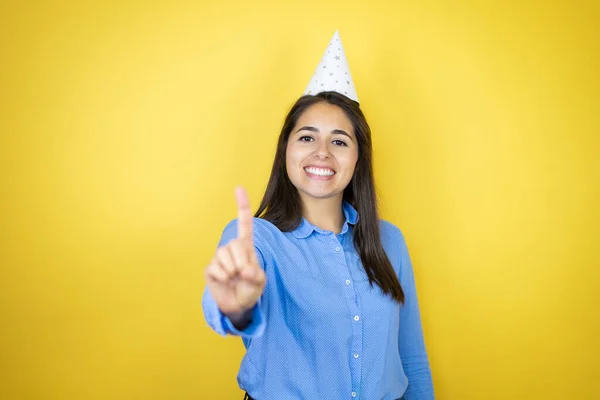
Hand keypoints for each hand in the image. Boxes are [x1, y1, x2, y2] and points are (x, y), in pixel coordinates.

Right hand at [205, 187, 266, 316]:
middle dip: (242, 261)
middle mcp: (232, 248)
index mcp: (246, 246)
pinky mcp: (210, 269)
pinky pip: (215, 269)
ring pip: (224, 256)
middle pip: (235, 244)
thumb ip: (256, 276)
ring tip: (234, 278)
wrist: (238, 306)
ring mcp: (219, 258)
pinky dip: (223, 278)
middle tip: (243, 274)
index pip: (244, 223)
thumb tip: (246, 269)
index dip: (242, 206)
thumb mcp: (260, 283)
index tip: (238, 188)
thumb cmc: (251, 289)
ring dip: (232, 271)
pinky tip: (225, 282)